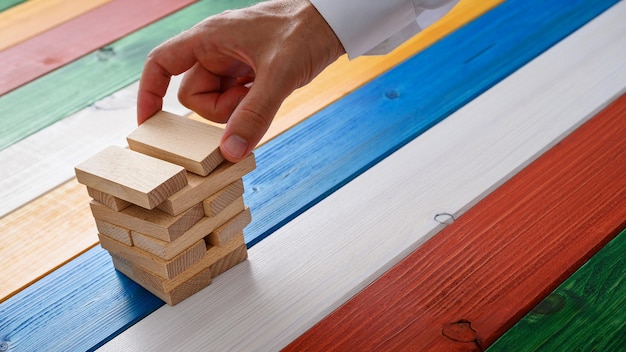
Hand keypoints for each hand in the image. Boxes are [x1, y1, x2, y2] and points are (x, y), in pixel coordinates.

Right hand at [137, 0, 344, 161]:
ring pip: (215, 101)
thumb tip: (229, 153)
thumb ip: (253, 115)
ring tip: (265, 92)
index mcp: (208, 38)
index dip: (148, 92)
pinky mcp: (248, 71)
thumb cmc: (304, 33)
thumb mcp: (278, 77)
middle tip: (249, 100)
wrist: (334, 22)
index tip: (148, 123)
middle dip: (218, 110)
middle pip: (193, 95)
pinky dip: (247, 106)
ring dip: (236, 109)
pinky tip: (269, 93)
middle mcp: (215, 49)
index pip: (160, 63)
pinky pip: (235, 100)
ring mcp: (232, 61)